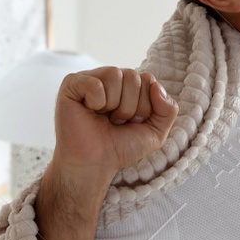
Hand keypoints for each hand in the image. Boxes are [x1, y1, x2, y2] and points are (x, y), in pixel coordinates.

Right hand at [50, 67, 178, 187]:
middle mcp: (110, 78)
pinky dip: (96, 101)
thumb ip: (168, 109)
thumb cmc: (121, 148)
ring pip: (114, 75)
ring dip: (113, 105)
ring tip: (103, 118)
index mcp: (129, 85)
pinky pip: (94, 83)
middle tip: (115, 122)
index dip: (144, 106)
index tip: (131, 122)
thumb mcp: (155, 132)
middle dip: (129, 107)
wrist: (95, 164)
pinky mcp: (72, 84)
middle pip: (132, 76)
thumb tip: (155, 85)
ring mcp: (90, 79)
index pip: (148, 79)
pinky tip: (88, 111)